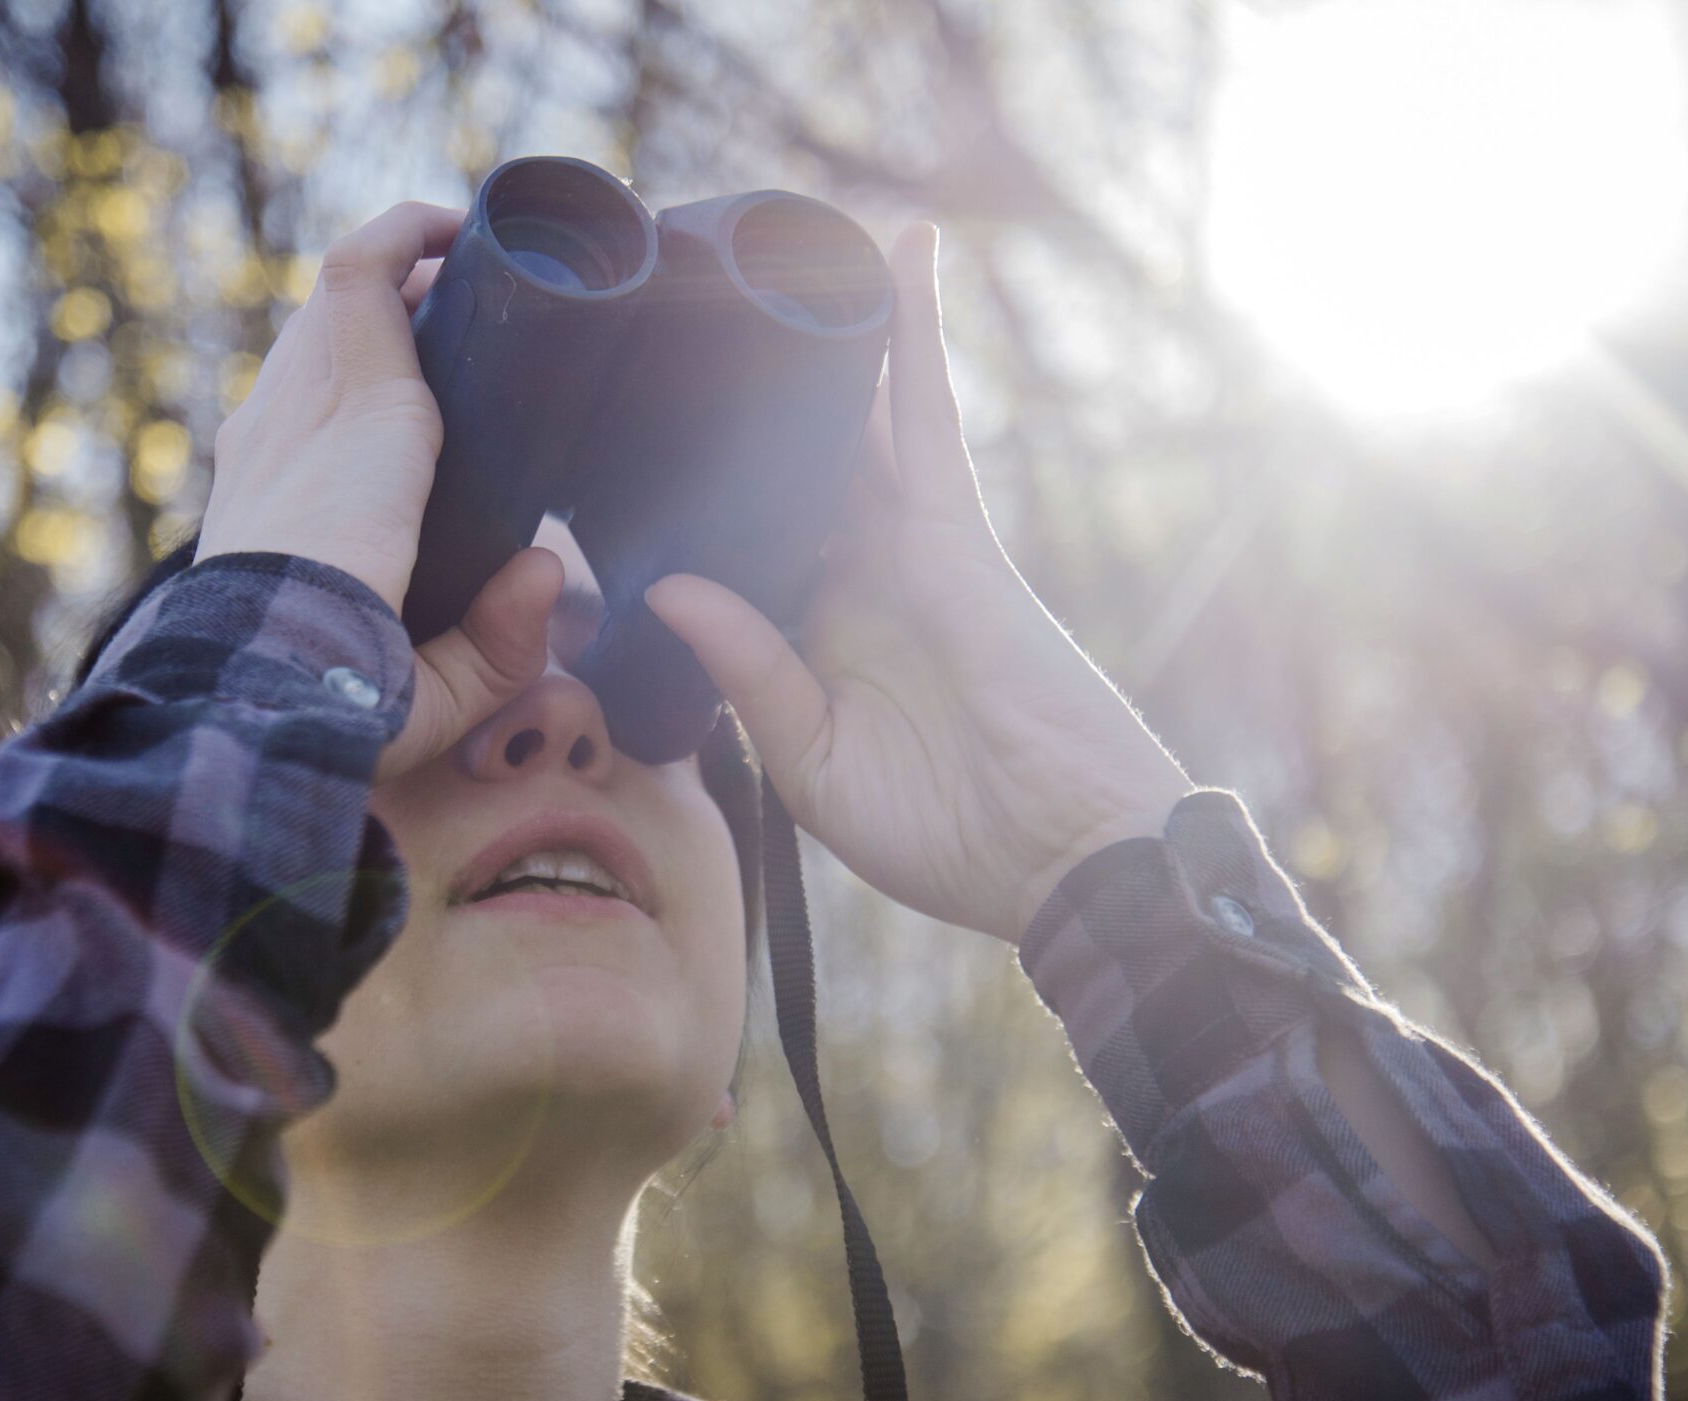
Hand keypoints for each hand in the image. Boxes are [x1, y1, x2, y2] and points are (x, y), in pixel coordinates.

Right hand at [196, 201, 563, 781]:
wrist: (280, 676)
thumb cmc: (332, 702)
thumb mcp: (432, 686)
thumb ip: (495, 640)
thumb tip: (549, 572)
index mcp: (274, 512)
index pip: (308, 427)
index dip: (364, 402)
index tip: (438, 402)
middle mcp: (276, 440)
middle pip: (325, 349)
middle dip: (398, 327)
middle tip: (477, 332)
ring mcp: (306, 402)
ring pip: (345, 300)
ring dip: (409, 271)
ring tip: (476, 267)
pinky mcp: (352, 383)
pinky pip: (364, 267)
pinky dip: (410, 233)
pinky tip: (460, 227)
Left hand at [646, 223, 1189, 944]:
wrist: (1066, 864)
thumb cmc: (949, 835)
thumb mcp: (812, 765)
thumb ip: (749, 673)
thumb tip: (670, 584)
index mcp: (817, 639)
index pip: (745, 542)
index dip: (694, 491)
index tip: (620, 441)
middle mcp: (858, 577)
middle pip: (790, 462)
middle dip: (746, 397)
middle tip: (684, 314)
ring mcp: (909, 548)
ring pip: (856, 418)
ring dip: (827, 337)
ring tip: (780, 249)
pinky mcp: (956, 534)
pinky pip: (929, 416)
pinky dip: (916, 336)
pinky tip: (897, 255)